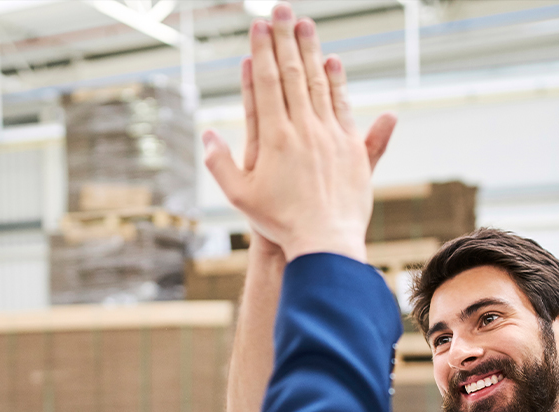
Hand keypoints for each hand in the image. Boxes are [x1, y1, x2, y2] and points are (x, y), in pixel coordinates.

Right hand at [203, 5, 396, 262]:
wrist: (325, 241)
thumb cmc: (279, 222)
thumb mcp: (239, 196)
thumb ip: (219, 164)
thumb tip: (206, 135)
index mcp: (274, 137)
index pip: (267, 83)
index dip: (263, 51)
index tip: (259, 26)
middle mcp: (303, 129)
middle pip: (293, 74)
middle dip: (285, 39)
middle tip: (280, 9)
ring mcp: (330, 135)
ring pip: (319, 83)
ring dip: (311, 51)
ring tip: (305, 24)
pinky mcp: (351, 147)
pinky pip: (343, 106)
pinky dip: (337, 81)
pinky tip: (332, 62)